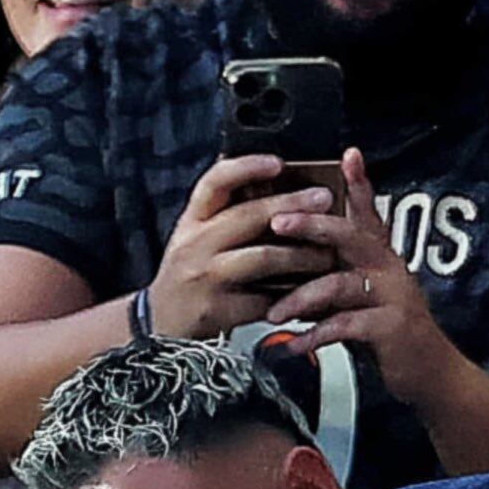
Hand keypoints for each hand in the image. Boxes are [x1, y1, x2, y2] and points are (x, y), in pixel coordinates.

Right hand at [148, 155, 337, 339]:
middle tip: (324, 200)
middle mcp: (195, 245)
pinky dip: (291, 294)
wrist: (161, 325)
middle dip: (291, 205)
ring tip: (327, 253)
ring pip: (263, 258)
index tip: (278, 163)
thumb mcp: (195, 237)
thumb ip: (224, 214)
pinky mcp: (219, 310)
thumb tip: (272, 183)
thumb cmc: (187, 276)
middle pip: (247, 217)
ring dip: (301, 254)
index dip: (246, 168)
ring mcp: (206, 278)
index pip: (214, 183)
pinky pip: (264, 298)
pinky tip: (309, 290)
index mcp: (191, 221)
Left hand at [265, 149, 468, 413]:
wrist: (427, 372)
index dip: (359, 183)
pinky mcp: (390, 327)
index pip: (368, 213)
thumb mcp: (360, 297)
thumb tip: (292, 264)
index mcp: (380, 257)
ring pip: (340, 284)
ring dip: (301, 297)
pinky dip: (315, 336)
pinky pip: (345, 326)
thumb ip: (332, 277)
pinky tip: (294, 345)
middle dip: (311, 226)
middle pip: (349, 236)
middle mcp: (388, 269)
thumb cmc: (387, 333)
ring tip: (274, 313)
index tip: (347, 155)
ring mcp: (392, 296)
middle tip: (278, 224)